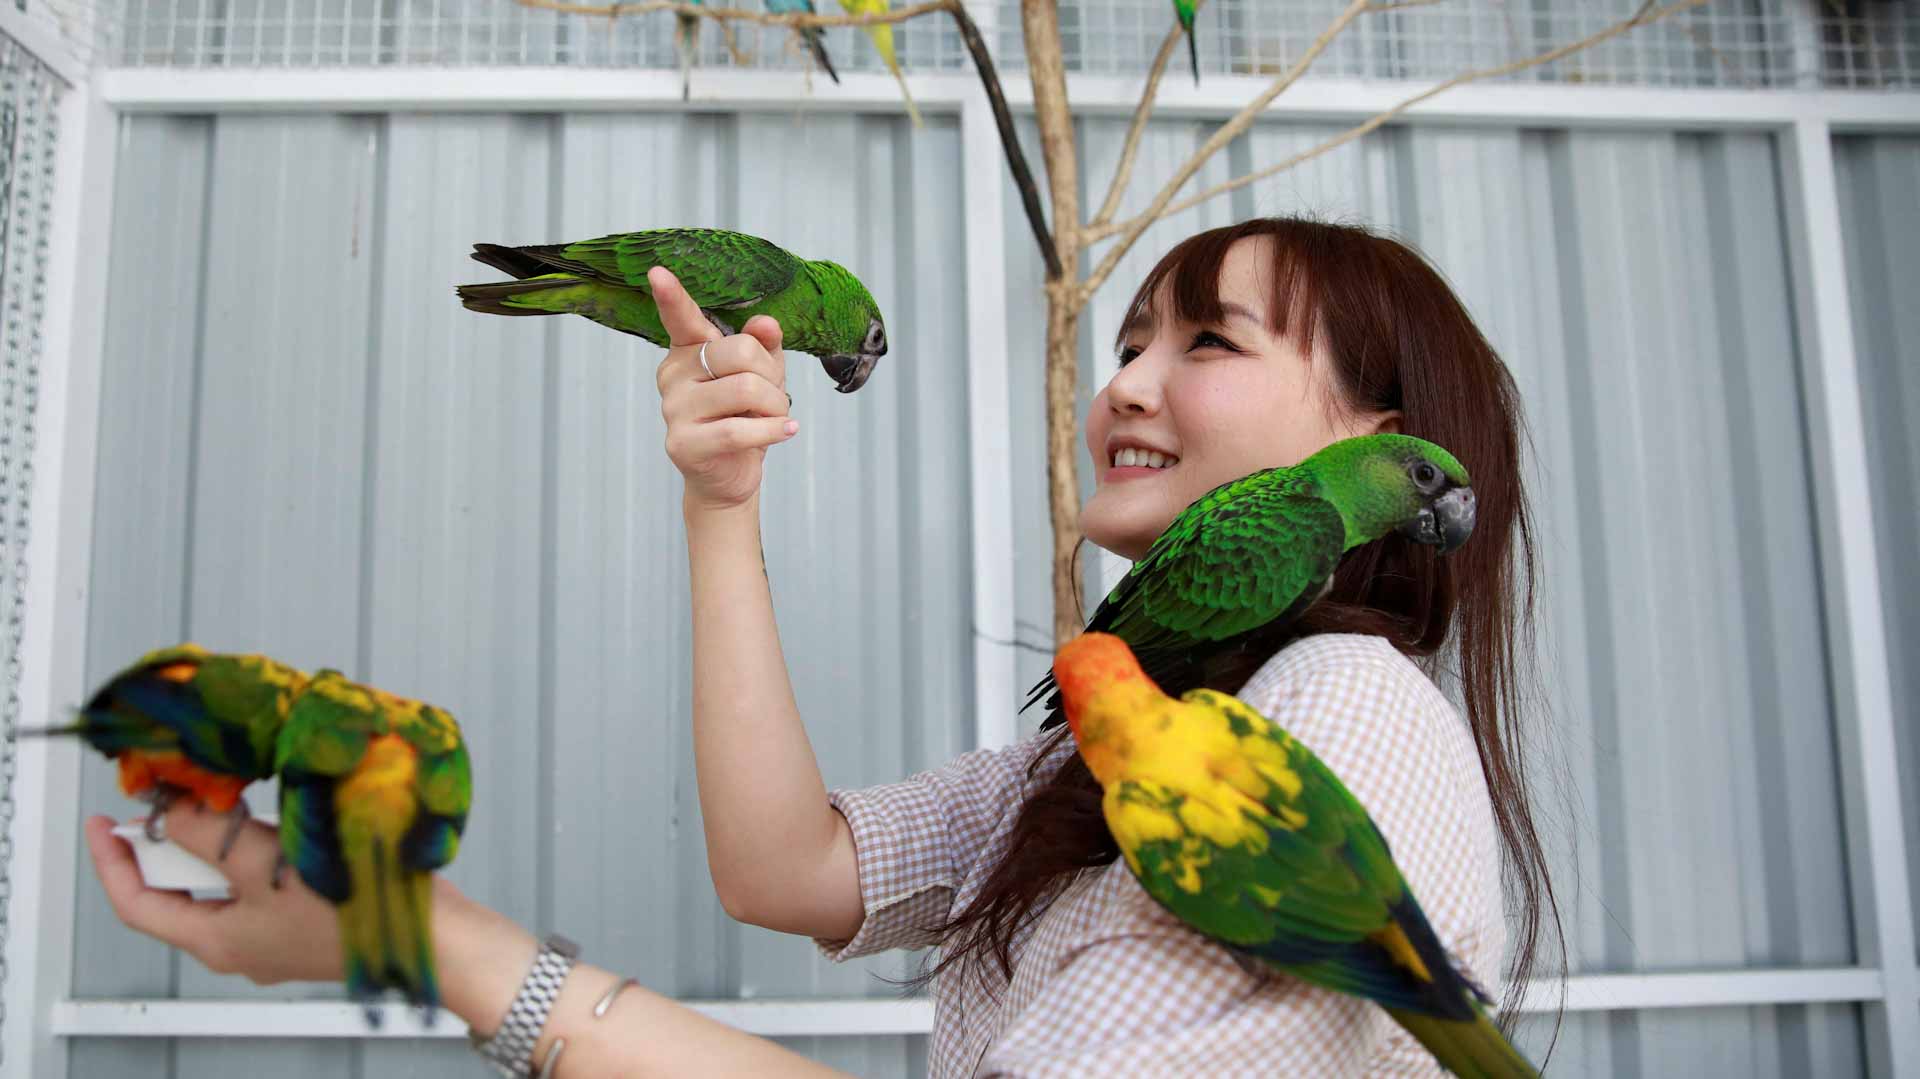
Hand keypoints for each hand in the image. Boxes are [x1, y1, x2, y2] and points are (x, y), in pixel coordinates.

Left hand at [84, 804, 351, 985]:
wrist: (430, 937)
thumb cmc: (348, 910)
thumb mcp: (263, 864)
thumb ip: (209, 836)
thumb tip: (169, 813)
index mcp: (217, 941)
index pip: (137, 903)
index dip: (113, 861)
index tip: (103, 822)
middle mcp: (240, 944)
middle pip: (182, 891)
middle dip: (175, 843)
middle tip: (176, 800)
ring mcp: (275, 936)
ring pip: (225, 885)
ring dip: (220, 844)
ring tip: (233, 806)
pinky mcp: (307, 921)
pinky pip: (262, 884)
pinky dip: (255, 852)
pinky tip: (277, 827)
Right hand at [652, 265, 796, 511]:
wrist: (730, 475)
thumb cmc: (745, 416)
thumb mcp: (763, 375)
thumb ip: (764, 346)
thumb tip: (766, 324)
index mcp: (690, 350)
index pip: (682, 319)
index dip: (671, 296)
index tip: (657, 273)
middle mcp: (673, 375)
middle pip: (740, 353)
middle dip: (772, 377)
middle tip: (773, 398)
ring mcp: (674, 410)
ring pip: (745, 390)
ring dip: (775, 407)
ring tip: (774, 418)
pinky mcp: (683, 444)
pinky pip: (738, 430)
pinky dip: (772, 431)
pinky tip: (786, 432)